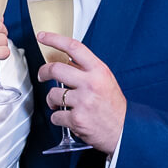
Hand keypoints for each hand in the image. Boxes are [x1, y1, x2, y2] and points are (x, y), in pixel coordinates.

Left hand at [35, 32, 125, 152]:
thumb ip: (88, 70)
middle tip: (42, 75)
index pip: (74, 47)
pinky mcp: (77, 119)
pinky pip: (56, 116)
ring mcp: (83, 102)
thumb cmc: (114, 106)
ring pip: (52, 95)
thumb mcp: (106, 80)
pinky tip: (68, 118)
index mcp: (99, 71)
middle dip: (43, 72)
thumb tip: (67, 60)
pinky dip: (58, 118)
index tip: (42, 36)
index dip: (55, 39)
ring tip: (60, 104)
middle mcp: (90, 84)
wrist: (125, 131)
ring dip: (51, 101)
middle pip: (55, 69)